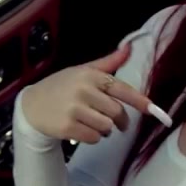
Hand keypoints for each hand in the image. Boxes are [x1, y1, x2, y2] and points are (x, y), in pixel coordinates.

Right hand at [20, 44, 170, 144]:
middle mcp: (83, 90)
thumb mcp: (82, 70)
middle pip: (117, 113)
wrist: (31, 106)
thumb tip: (129, 47)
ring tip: (94, 124)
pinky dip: (93, 138)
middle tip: (117, 124)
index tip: (154, 111)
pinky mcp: (67, 127)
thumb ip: (107, 63)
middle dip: (120, 121)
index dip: (140, 101)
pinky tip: (82, 131)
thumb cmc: (60, 87)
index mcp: (90, 75)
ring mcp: (74, 109)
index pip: (122, 89)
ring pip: (107, 127)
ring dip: (105, 130)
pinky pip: (93, 138)